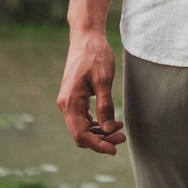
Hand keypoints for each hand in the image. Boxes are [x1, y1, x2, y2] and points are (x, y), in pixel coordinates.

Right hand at [57, 32, 125, 153]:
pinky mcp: (74, 97)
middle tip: (122, 138)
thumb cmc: (96, 56)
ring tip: (120, 130)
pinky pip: (83, 118)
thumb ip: (105, 106)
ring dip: (100, 132)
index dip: (97, 145)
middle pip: (81, 134)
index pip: (80, 134)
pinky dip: (96, 123)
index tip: (114, 149)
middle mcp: (65, 104)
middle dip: (101, 139)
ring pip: (82, 127)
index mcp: (70, 102)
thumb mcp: (104, 81)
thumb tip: (109, 129)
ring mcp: (68, 101)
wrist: (86, 37)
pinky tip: (111, 121)